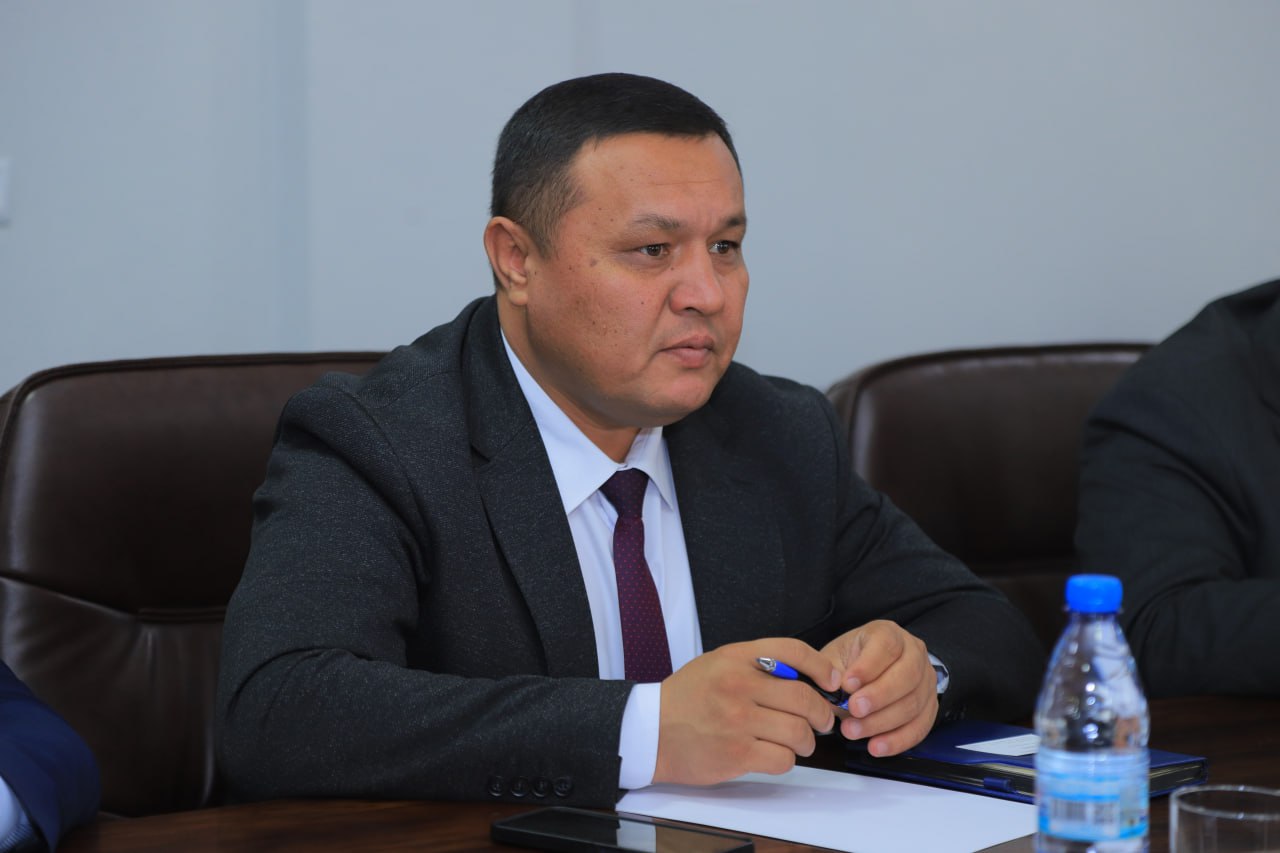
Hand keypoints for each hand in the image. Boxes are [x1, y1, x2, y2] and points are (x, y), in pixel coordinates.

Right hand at [653, 638, 840, 785]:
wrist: (650, 731)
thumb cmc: (686, 698)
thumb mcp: (717, 663)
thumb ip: (756, 665)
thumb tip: (804, 678)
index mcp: (735, 658)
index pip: (793, 652)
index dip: (821, 667)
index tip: (832, 682)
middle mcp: (738, 685)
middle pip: (804, 698)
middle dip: (822, 714)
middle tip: (822, 721)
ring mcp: (738, 720)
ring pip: (799, 732)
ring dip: (806, 741)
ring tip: (798, 741)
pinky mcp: (737, 753)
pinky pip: (783, 758)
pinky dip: (786, 759)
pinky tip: (774, 754)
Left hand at [821, 620, 937, 756]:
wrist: (869, 672)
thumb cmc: (851, 663)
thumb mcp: (835, 658)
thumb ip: (830, 674)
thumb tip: (829, 693)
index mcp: (889, 633)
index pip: (886, 645)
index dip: (868, 666)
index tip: (847, 684)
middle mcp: (914, 653)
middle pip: (907, 675)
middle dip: (878, 696)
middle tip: (854, 709)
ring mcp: (925, 680)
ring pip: (913, 704)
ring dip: (882, 722)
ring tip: (853, 731)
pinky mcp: (929, 706)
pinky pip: (919, 727)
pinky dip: (897, 740)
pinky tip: (876, 746)